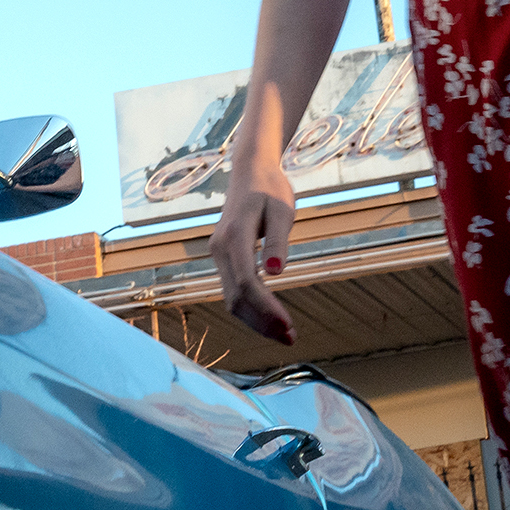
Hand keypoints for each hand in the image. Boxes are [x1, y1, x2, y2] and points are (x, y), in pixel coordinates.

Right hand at [207, 160, 298, 345]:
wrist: (250, 172)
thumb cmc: (270, 188)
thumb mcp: (283, 209)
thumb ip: (279, 240)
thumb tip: (276, 272)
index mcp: (234, 235)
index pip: (247, 281)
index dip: (266, 307)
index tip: (288, 325)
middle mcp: (220, 248)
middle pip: (236, 296)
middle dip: (262, 321)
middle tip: (291, 337)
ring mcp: (218, 255)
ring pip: (231, 298)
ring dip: (256, 320)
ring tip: (285, 334)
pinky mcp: (224, 259)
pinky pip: (233, 291)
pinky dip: (251, 309)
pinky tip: (272, 319)